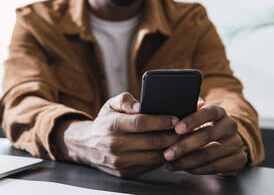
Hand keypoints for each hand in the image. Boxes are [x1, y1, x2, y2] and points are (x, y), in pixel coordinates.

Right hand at [55, 92, 180, 177]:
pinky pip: (150, 166)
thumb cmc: (104, 122)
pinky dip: (162, 158)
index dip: (161, 121)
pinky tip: (168, 149)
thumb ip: (125, 100)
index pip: (141, 123)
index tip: (176, 118)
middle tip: (186, 130)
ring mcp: (120, 161)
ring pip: (154, 156)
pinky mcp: (125, 172)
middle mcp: (115, 145)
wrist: (87, 146)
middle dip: (173, 136)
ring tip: (181, 140)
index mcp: (112, 125)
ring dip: (171, 149)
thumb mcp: (110, 105)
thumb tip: (139, 105)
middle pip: (152, 141)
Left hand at [163, 104, 247, 174]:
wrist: (223, 142)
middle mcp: (230, 126)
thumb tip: (174, 107)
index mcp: (219, 112)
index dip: (192, 120)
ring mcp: (237, 143)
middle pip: (207, 135)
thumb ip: (186, 111)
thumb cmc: (201, 127)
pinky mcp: (239, 160)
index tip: (177, 129)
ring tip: (170, 164)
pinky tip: (184, 168)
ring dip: (187, 161)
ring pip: (209, 154)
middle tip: (167, 154)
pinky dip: (197, 169)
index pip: (208, 113)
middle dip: (184, 146)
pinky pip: (215, 167)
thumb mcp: (195, 117)